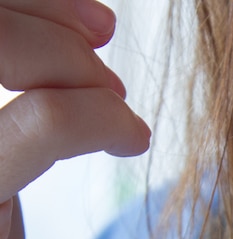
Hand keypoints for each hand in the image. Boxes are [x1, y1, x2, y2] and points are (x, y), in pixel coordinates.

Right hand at [0, 0, 149, 238]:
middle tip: (101, 38)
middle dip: (40, 18)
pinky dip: (89, 114)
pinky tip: (128, 134)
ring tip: (113, 96)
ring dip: (64, 58)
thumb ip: (8, 139)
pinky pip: (33, 128)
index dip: (26, 9)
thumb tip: (72, 66)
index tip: (90, 21)